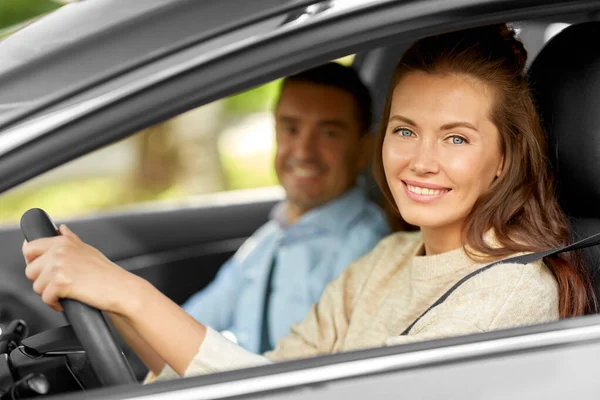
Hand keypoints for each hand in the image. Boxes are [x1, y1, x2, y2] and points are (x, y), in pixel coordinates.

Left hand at [22, 225, 141, 315]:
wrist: (121, 289)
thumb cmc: (107, 273)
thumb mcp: (88, 250)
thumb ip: (70, 240)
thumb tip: (61, 229)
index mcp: (63, 242)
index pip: (30, 248)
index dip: (33, 262)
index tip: (42, 270)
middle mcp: (59, 251)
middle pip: (30, 270)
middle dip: (42, 281)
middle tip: (59, 285)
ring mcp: (59, 266)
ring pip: (36, 286)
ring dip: (49, 294)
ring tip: (66, 293)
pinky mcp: (60, 283)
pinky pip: (45, 298)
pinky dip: (55, 304)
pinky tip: (67, 301)